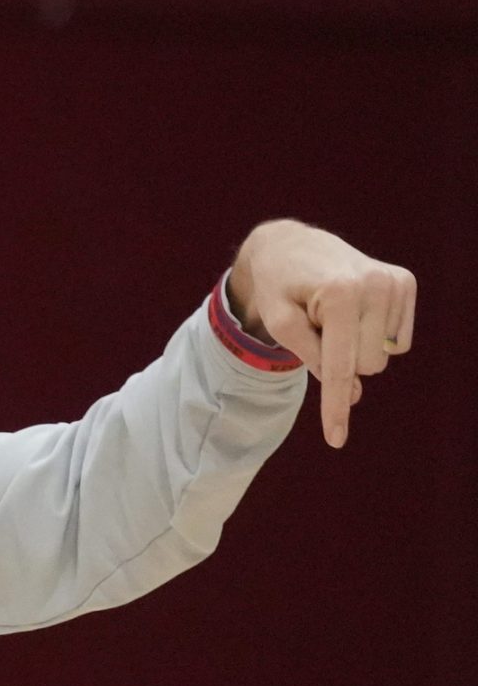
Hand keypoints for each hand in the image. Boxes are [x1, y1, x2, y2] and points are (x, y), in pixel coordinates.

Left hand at [228, 220, 416, 448]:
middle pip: (366, 367)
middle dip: (339, 359)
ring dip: (354, 345)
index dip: (335, 407)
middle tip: (317, 325)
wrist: (291, 245)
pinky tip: (354, 310)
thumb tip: (352, 394)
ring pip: (383, 357)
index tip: (335, 440)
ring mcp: (397, 283)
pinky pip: (397, 340)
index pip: (339, 367)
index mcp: (341, 295)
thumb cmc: (279, 287)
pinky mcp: (406, 283)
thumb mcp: (281, 325)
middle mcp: (377, 285)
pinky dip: (372, 335)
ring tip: (332, 314)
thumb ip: (312, 359)